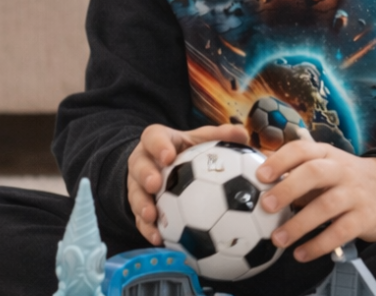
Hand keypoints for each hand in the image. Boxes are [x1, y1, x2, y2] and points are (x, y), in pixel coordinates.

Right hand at [127, 123, 249, 243]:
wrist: (163, 167)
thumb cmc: (186, 152)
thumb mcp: (200, 140)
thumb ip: (219, 137)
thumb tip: (242, 134)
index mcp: (157, 141)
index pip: (153, 137)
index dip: (158, 145)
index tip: (168, 156)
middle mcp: (142, 161)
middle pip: (137, 165)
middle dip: (144, 175)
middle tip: (155, 185)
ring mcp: (137, 184)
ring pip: (134, 194)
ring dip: (141, 205)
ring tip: (151, 216)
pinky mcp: (138, 205)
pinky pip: (139, 219)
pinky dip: (148, 229)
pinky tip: (160, 240)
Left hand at [255, 131, 375, 261]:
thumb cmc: (345, 178)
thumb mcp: (326, 165)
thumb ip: (296, 171)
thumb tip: (254, 179)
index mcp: (326, 155)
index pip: (301, 150)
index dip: (280, 161)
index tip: (260, 176)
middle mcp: (341, 170)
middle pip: (313, 173)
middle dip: (287, 189)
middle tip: (266, 206)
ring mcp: (355, 194)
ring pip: (326, 206)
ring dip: (299, 224)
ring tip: (277, 239)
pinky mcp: (365, 217)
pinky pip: (340, 232)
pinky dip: (318, 244)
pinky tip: (301, 253)